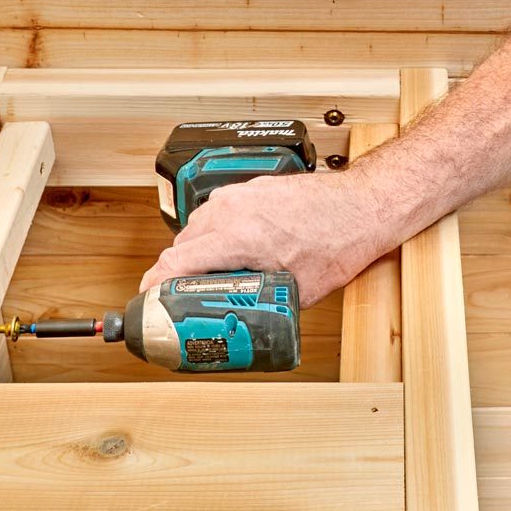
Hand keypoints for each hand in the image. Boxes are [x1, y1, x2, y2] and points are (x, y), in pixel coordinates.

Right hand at [139, 170, 389, 308]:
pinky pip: (218, 211)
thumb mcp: (294, 291)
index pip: (174, 263)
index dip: (154, 288)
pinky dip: (214, 233)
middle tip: (179, 300)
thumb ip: (259, 303)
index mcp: (237, 237)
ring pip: (198, 225)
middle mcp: (232, 210)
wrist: (363, 205)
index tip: (148, 304)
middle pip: (181, 245)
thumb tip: (242, 322)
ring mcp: (241, 194)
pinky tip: (230, 250)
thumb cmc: (338, 242)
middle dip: (175, 274)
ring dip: (195, 252)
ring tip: (206, 278)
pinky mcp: (251, 188)